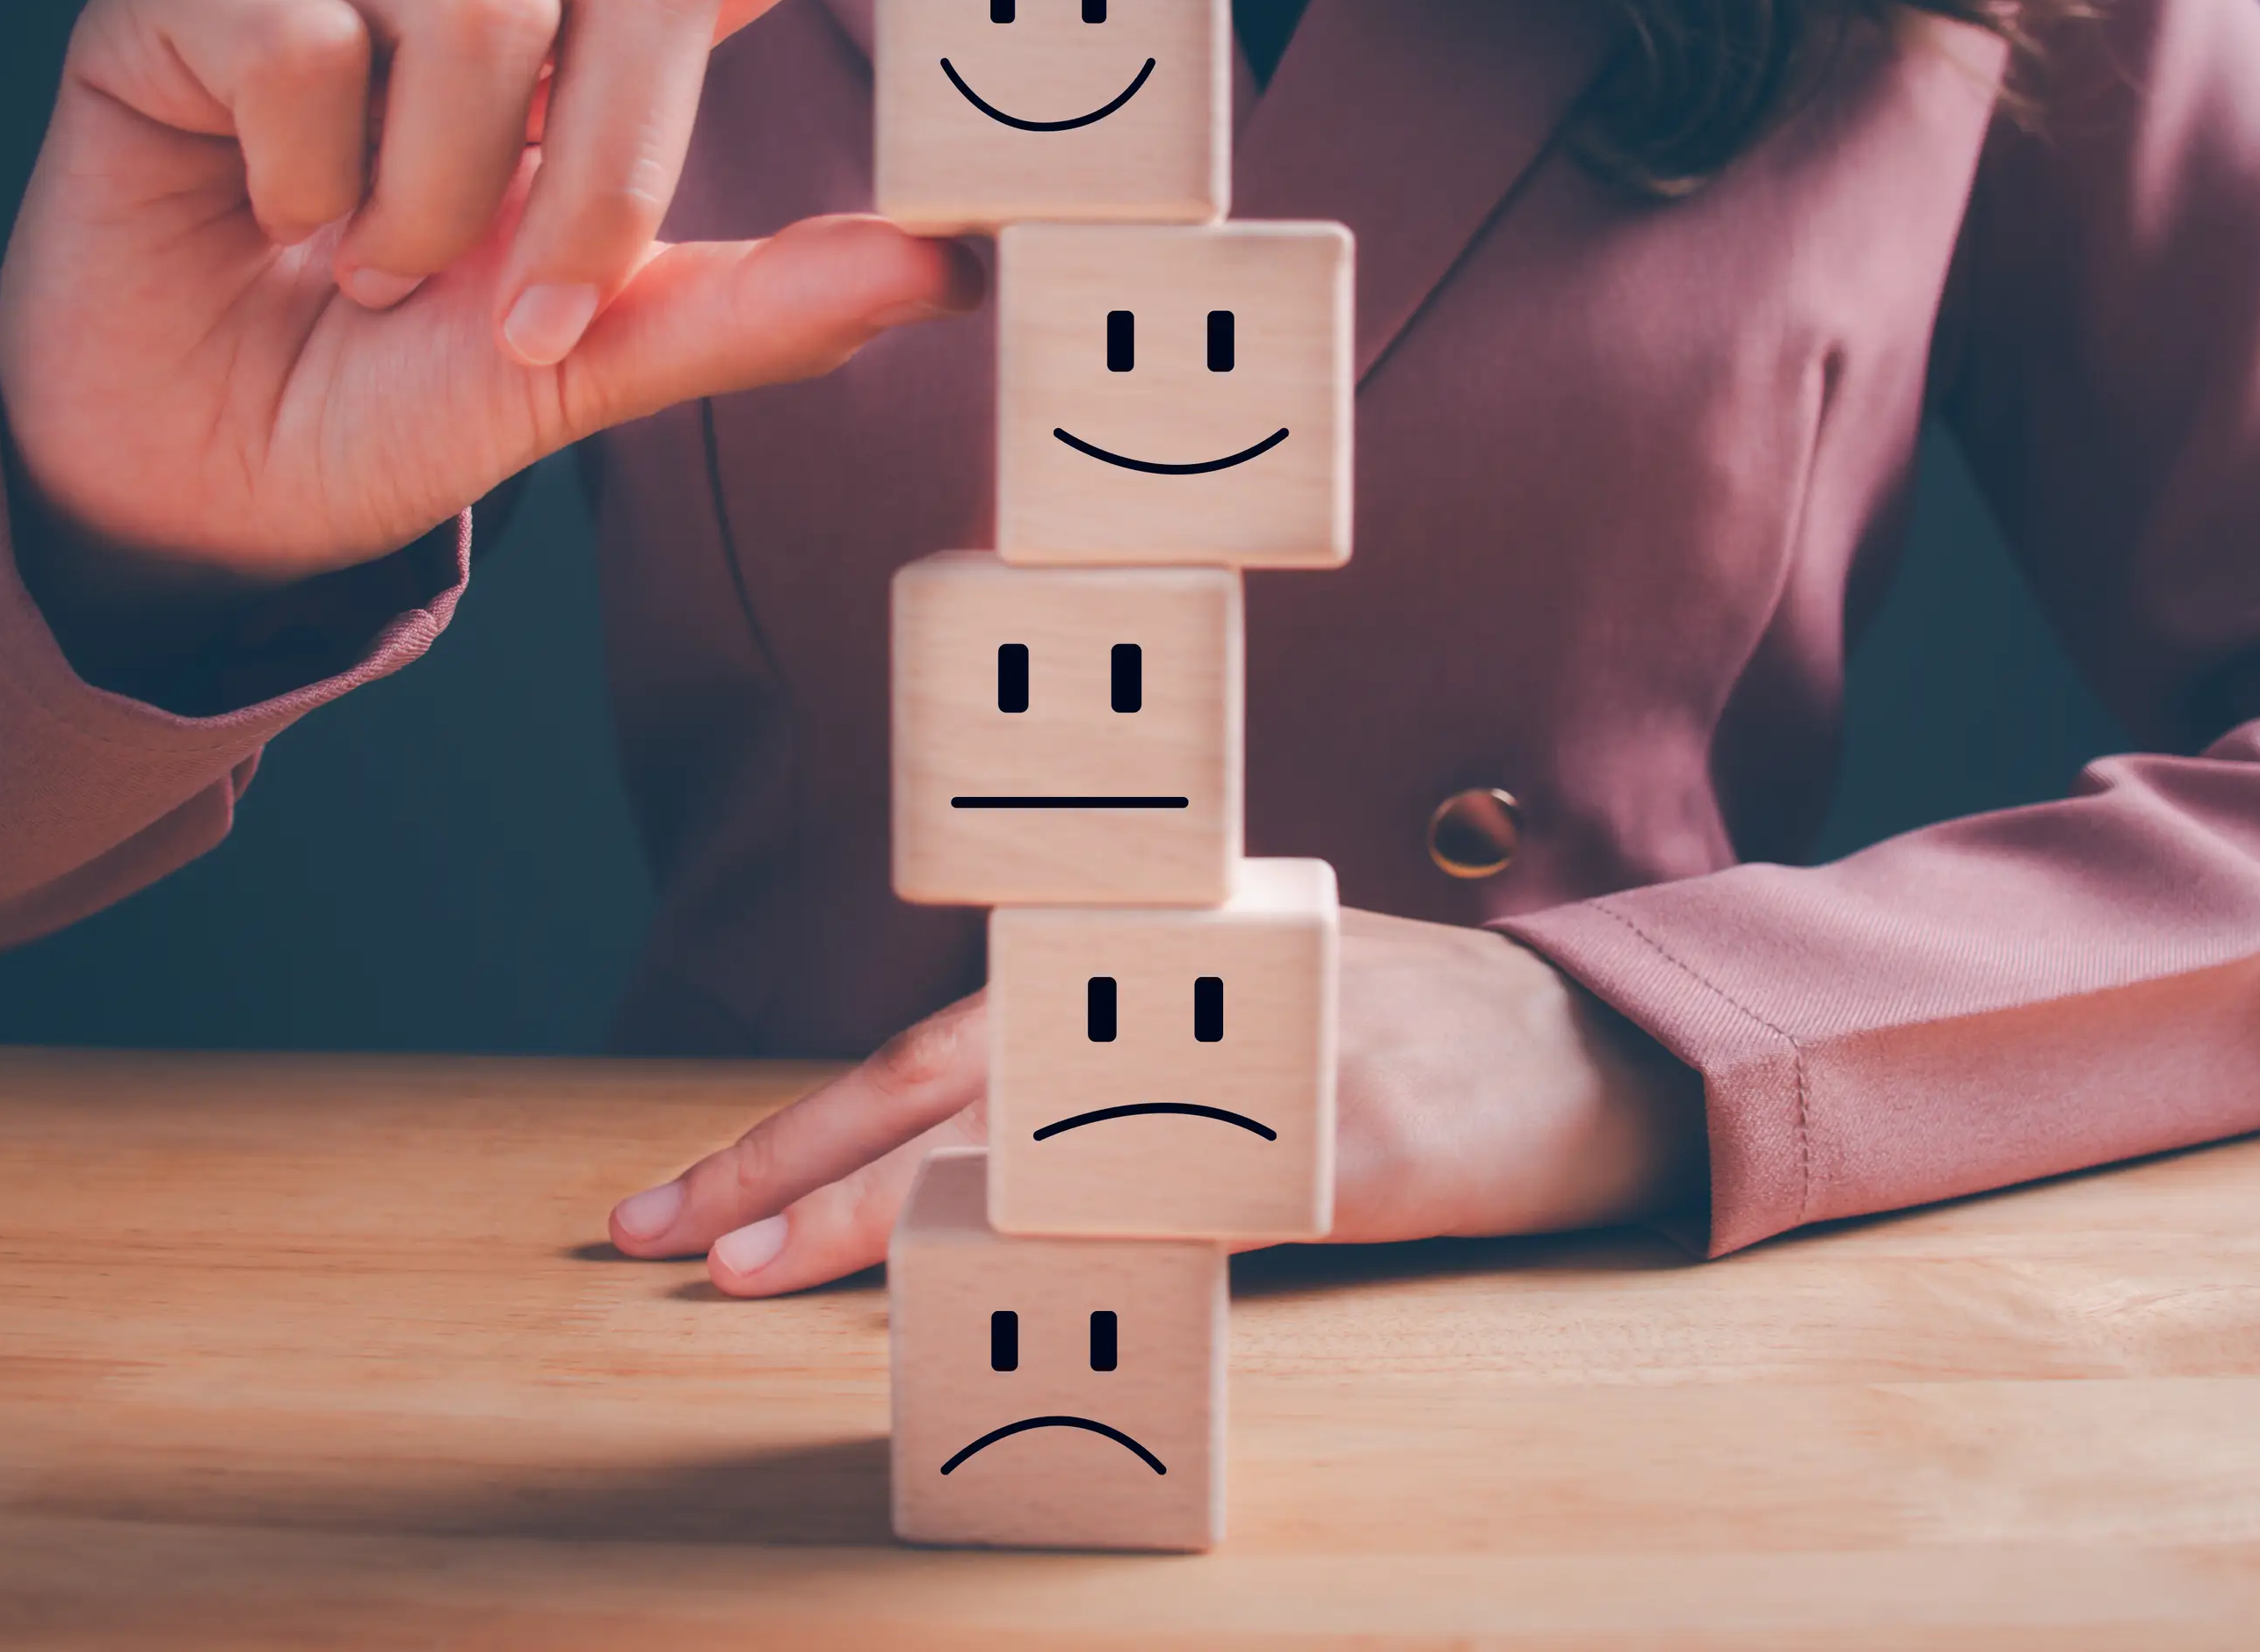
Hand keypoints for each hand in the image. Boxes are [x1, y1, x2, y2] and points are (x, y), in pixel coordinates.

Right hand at [0, 0, 1046, 637]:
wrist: (190, 490)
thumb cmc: (392, 404)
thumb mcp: (588, 370)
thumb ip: (754, 311)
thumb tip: (947, 266)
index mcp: (583, 41)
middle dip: (614, 165)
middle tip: (528, 311)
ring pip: (472, 3)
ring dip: (434, 201)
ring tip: (365, 268)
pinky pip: (300, 36)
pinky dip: (304, 177)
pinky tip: (267, 222)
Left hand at [606, 909, 1709, 1292]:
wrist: (1600, 1049)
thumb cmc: (1416, 1037)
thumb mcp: (1244, 1007)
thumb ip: (1114, 1059)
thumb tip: (971, 1157)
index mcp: (1137, 963)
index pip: (939, 1049)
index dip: (807, 1124)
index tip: (688, 1200)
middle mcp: (1171, 993)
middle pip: (943, 1083)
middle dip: (788, 1161)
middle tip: (660, 1236)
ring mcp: (1245, 1062)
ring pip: (1025, 1142)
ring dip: (883, 1212)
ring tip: (751, 1271)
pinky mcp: (1328, 1136)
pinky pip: (1170, 1205)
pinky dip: (1071, 1249)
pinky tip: (975, 1296)